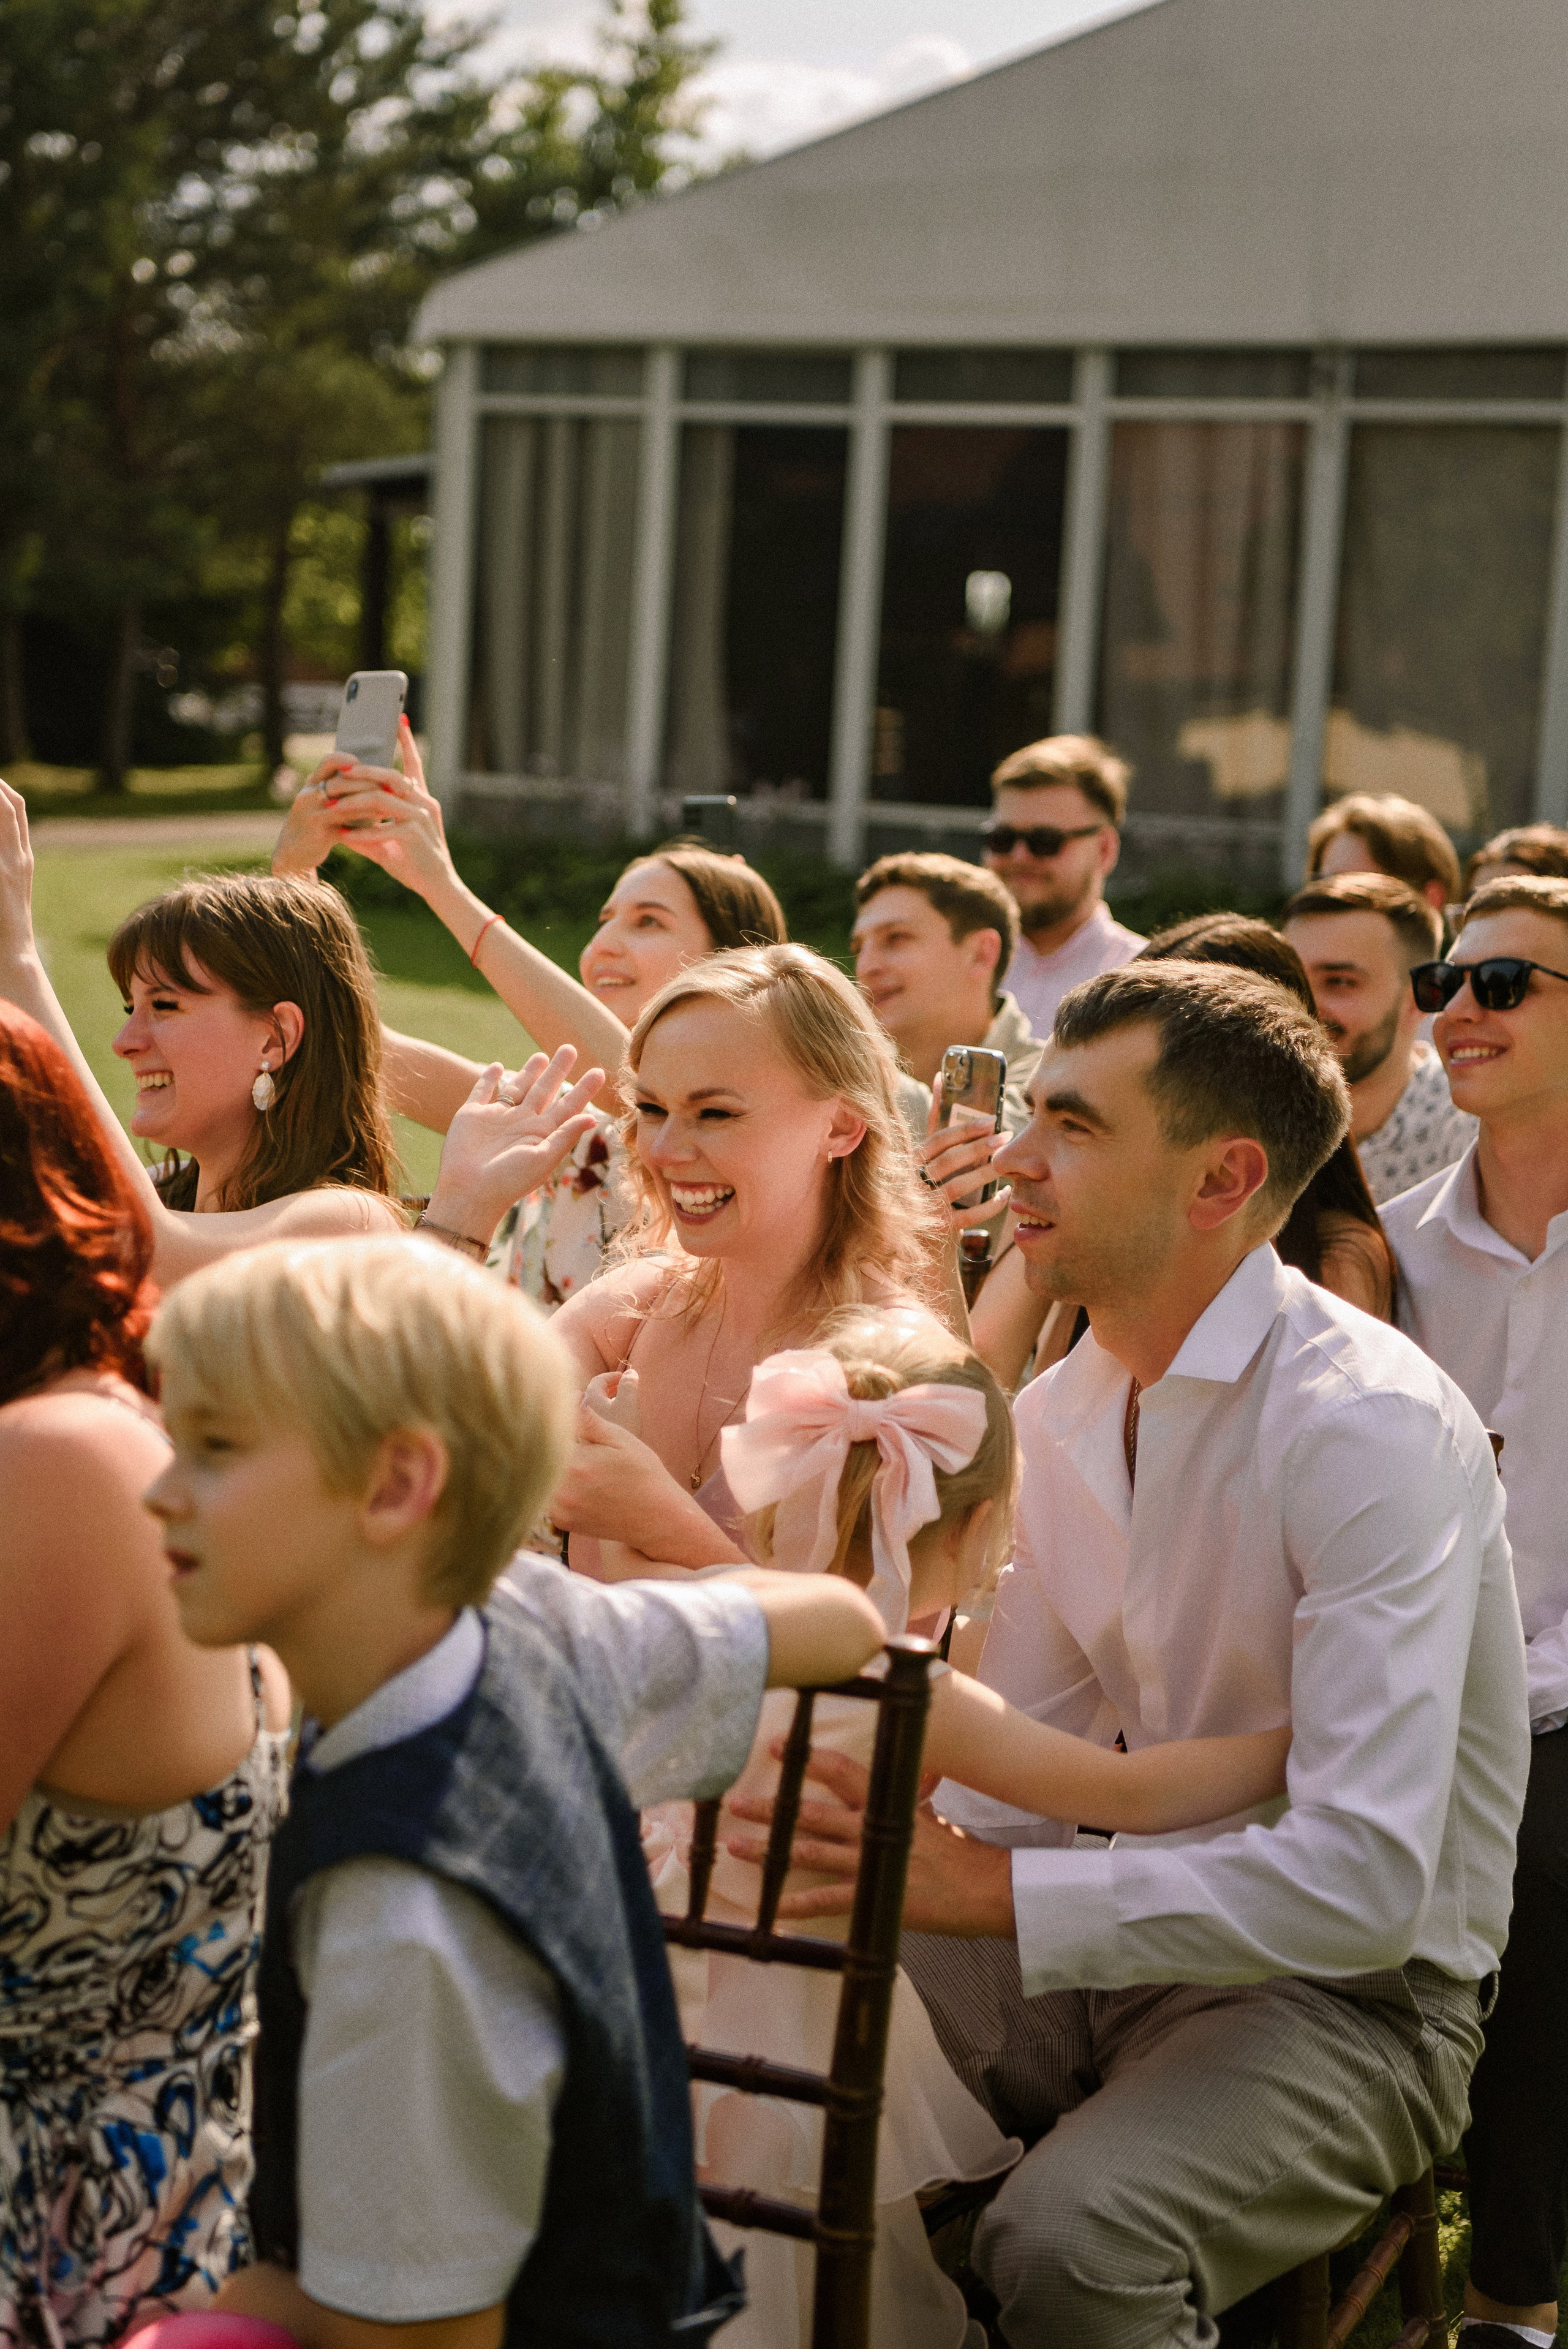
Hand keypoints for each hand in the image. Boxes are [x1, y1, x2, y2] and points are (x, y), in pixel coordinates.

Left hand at [0, 779, 38, 965]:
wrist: (12, 955)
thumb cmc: (2, 927)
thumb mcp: (5, 888)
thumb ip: (3, 867)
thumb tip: (1, 859)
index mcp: (22, 859)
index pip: (17, 811)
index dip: (2, 788)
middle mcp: (20, 858)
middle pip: (12, 805)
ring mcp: (11, 865)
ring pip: (4, 814)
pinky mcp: (0, 876)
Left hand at [273, 720, 453, 898]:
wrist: (438, 888)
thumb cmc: (414, 865)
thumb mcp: (386, 844)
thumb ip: (367, 831)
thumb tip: (341, 826)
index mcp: (420, 799)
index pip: (414, 763)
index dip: (406, 740)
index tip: (398, 718)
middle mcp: (424, 802)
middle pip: (389, 775)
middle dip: (361, 772)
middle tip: (337, 773)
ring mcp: (421, 817)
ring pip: (382, 798)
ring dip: (353, 802)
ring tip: (331, 806)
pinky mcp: (416, 835)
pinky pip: (383, 828)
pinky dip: (362, 833)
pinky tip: (344, 837)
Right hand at [424, 1048, 602, 1244]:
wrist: (469, 1193)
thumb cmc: (509, 1181)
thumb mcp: (542, 1159)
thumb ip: (565, 1136)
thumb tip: (592, 1117)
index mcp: (541, 1133)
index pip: (567, 1106)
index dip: (583, 1089)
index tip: (599, 1071)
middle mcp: (522, 1123)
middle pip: (545, 1090)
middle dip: (558, 1070)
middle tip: (570, 1048)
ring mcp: (497, 1119)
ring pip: (517, 1087)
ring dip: (529, 1072)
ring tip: (542, 1055)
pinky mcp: (472, 1116)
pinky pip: (482, 1091)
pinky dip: (489, 1079)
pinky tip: (497, 1066)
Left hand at [549, 1411, 746, 1564]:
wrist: (656, 1517)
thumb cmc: (642, 1473)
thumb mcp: (620, 1439)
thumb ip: (589, 1420)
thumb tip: (568, 1397)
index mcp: (575, 1463)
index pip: (546, 1436)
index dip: (550, 1425)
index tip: (555, 1418)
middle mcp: (563, 1490)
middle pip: (539, 1459)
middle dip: (546, 1446)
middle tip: (553, 1436)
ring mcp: (561, 1509)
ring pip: (539, 1480)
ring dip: (547, 1468)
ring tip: (564, 1458)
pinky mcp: (563, 1522)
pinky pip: (546, 1498)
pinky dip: (553, 1487)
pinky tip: (570, 1480)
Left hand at [725, 1744, 1015, 1936]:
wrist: (983, 1889)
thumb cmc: (956, 1852)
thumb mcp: (924, 1813)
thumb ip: (899, 1797)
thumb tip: (889, 1773)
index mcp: (886, 1804)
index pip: (845, 1772)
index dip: (811, 1759)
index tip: (778, 1747)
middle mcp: (873, 1829)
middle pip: (813, 1812)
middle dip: (772, 1808)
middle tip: (735, 1802)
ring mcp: (870, 1864)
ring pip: (810, 1852)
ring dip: (770, 1851)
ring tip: (736, 1847)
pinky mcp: (874, 1898)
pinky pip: (827, 1901)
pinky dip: (799, 1906)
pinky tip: (773, 1910)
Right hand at [919, 1081, 1012, 1231]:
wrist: (915, 1234)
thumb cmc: (925, 1184)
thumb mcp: (922, 1154)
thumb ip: (933, 1123)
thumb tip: (940, 1078)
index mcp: (910, 1161)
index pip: (937, 1140)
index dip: (964, 1129)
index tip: (991, 1119)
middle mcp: (914, 1182)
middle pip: (949, 1160)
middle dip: (980, 1147)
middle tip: (1006, 1136)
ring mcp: (925, 1206)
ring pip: (958, 1185)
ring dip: (986, 1173)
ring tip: (1006, 1163)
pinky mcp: (939, 1228)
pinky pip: (969, 1215)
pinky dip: (990, 1205)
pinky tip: (1005, 1195)